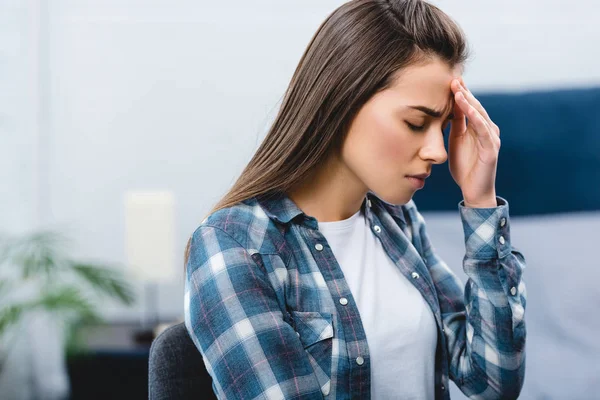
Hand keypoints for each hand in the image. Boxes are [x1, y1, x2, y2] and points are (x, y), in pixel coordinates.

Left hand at [448, 78, 499, 207]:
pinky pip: (484, 131)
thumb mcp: (455, 141)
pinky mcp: (491, 149)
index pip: (468, 106)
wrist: (473, 190)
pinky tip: (469, 110)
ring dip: (469, 102)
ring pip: (480, 115)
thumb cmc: (464, 167)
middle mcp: (487, 130)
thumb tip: (447, 107)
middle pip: (475, 107)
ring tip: (458, 90)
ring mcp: (491, 138)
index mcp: (477, 127)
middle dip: (464, 92)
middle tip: (453, 78)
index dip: (460, 93)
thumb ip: (454, 125)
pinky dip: (477, 119)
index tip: (448, 80)